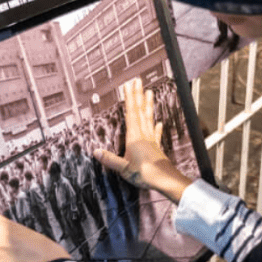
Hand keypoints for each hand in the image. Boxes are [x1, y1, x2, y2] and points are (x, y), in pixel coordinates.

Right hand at [94, 78, 192, 202]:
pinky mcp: (157, 148)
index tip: (129, 85)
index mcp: (134, 138)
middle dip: (138, 95)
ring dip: (148, 105)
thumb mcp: (124, 168)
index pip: (131, 113)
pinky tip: (158, 122)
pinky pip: (156, 134)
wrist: (165, 180)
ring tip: (150, 92)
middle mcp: (143, 135)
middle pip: (140, 111)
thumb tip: (96, 152)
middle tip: (138, 81)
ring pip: (149, 118)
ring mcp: (151, 140)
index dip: (129, 98)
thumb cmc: (146, 174)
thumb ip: (110, 160)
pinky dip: (156, 127)